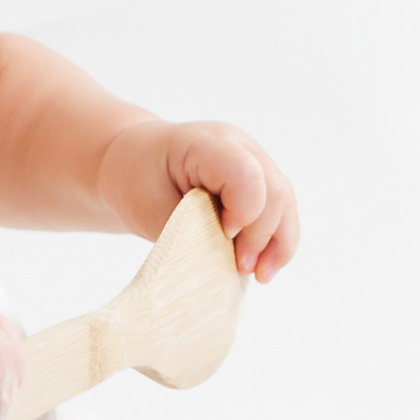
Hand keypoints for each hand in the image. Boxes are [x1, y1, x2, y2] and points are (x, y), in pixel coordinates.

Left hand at [106, 120, 299, 281]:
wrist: (134, 161)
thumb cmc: (135, 181)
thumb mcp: (148, 209)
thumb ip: (188, 233)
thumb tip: (223, 263)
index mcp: (206, 143)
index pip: (245, 174)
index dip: (243, 212)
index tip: (223, 234)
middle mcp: (238, 146)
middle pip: (274, 190)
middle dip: (262, 235)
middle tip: (240, 267)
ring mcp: (253, 160)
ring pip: (285, 202)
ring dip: (278, 243)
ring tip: (261, 276)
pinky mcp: (259, 180)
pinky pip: (280, 210)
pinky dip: (276, 241)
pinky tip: (264, 268)